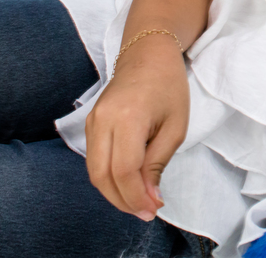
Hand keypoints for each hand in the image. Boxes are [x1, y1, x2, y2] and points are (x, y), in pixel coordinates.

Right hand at [84, 37, 189, 219]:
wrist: (147, 53)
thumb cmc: (168, 85)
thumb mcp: (175, 126)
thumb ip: (158, 163)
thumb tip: (149, 198)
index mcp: (127, 117)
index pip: (124, 170)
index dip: (136, 196)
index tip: (153, 209)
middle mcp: (103, 120)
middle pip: (102, 175)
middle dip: (123, 200)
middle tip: (146, 212)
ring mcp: (92, 121)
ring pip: (94, 171)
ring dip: (114, 193)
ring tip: (139, 202)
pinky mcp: (90, 123)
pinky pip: (94, 160)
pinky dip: (109, 177)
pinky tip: (128, 183)